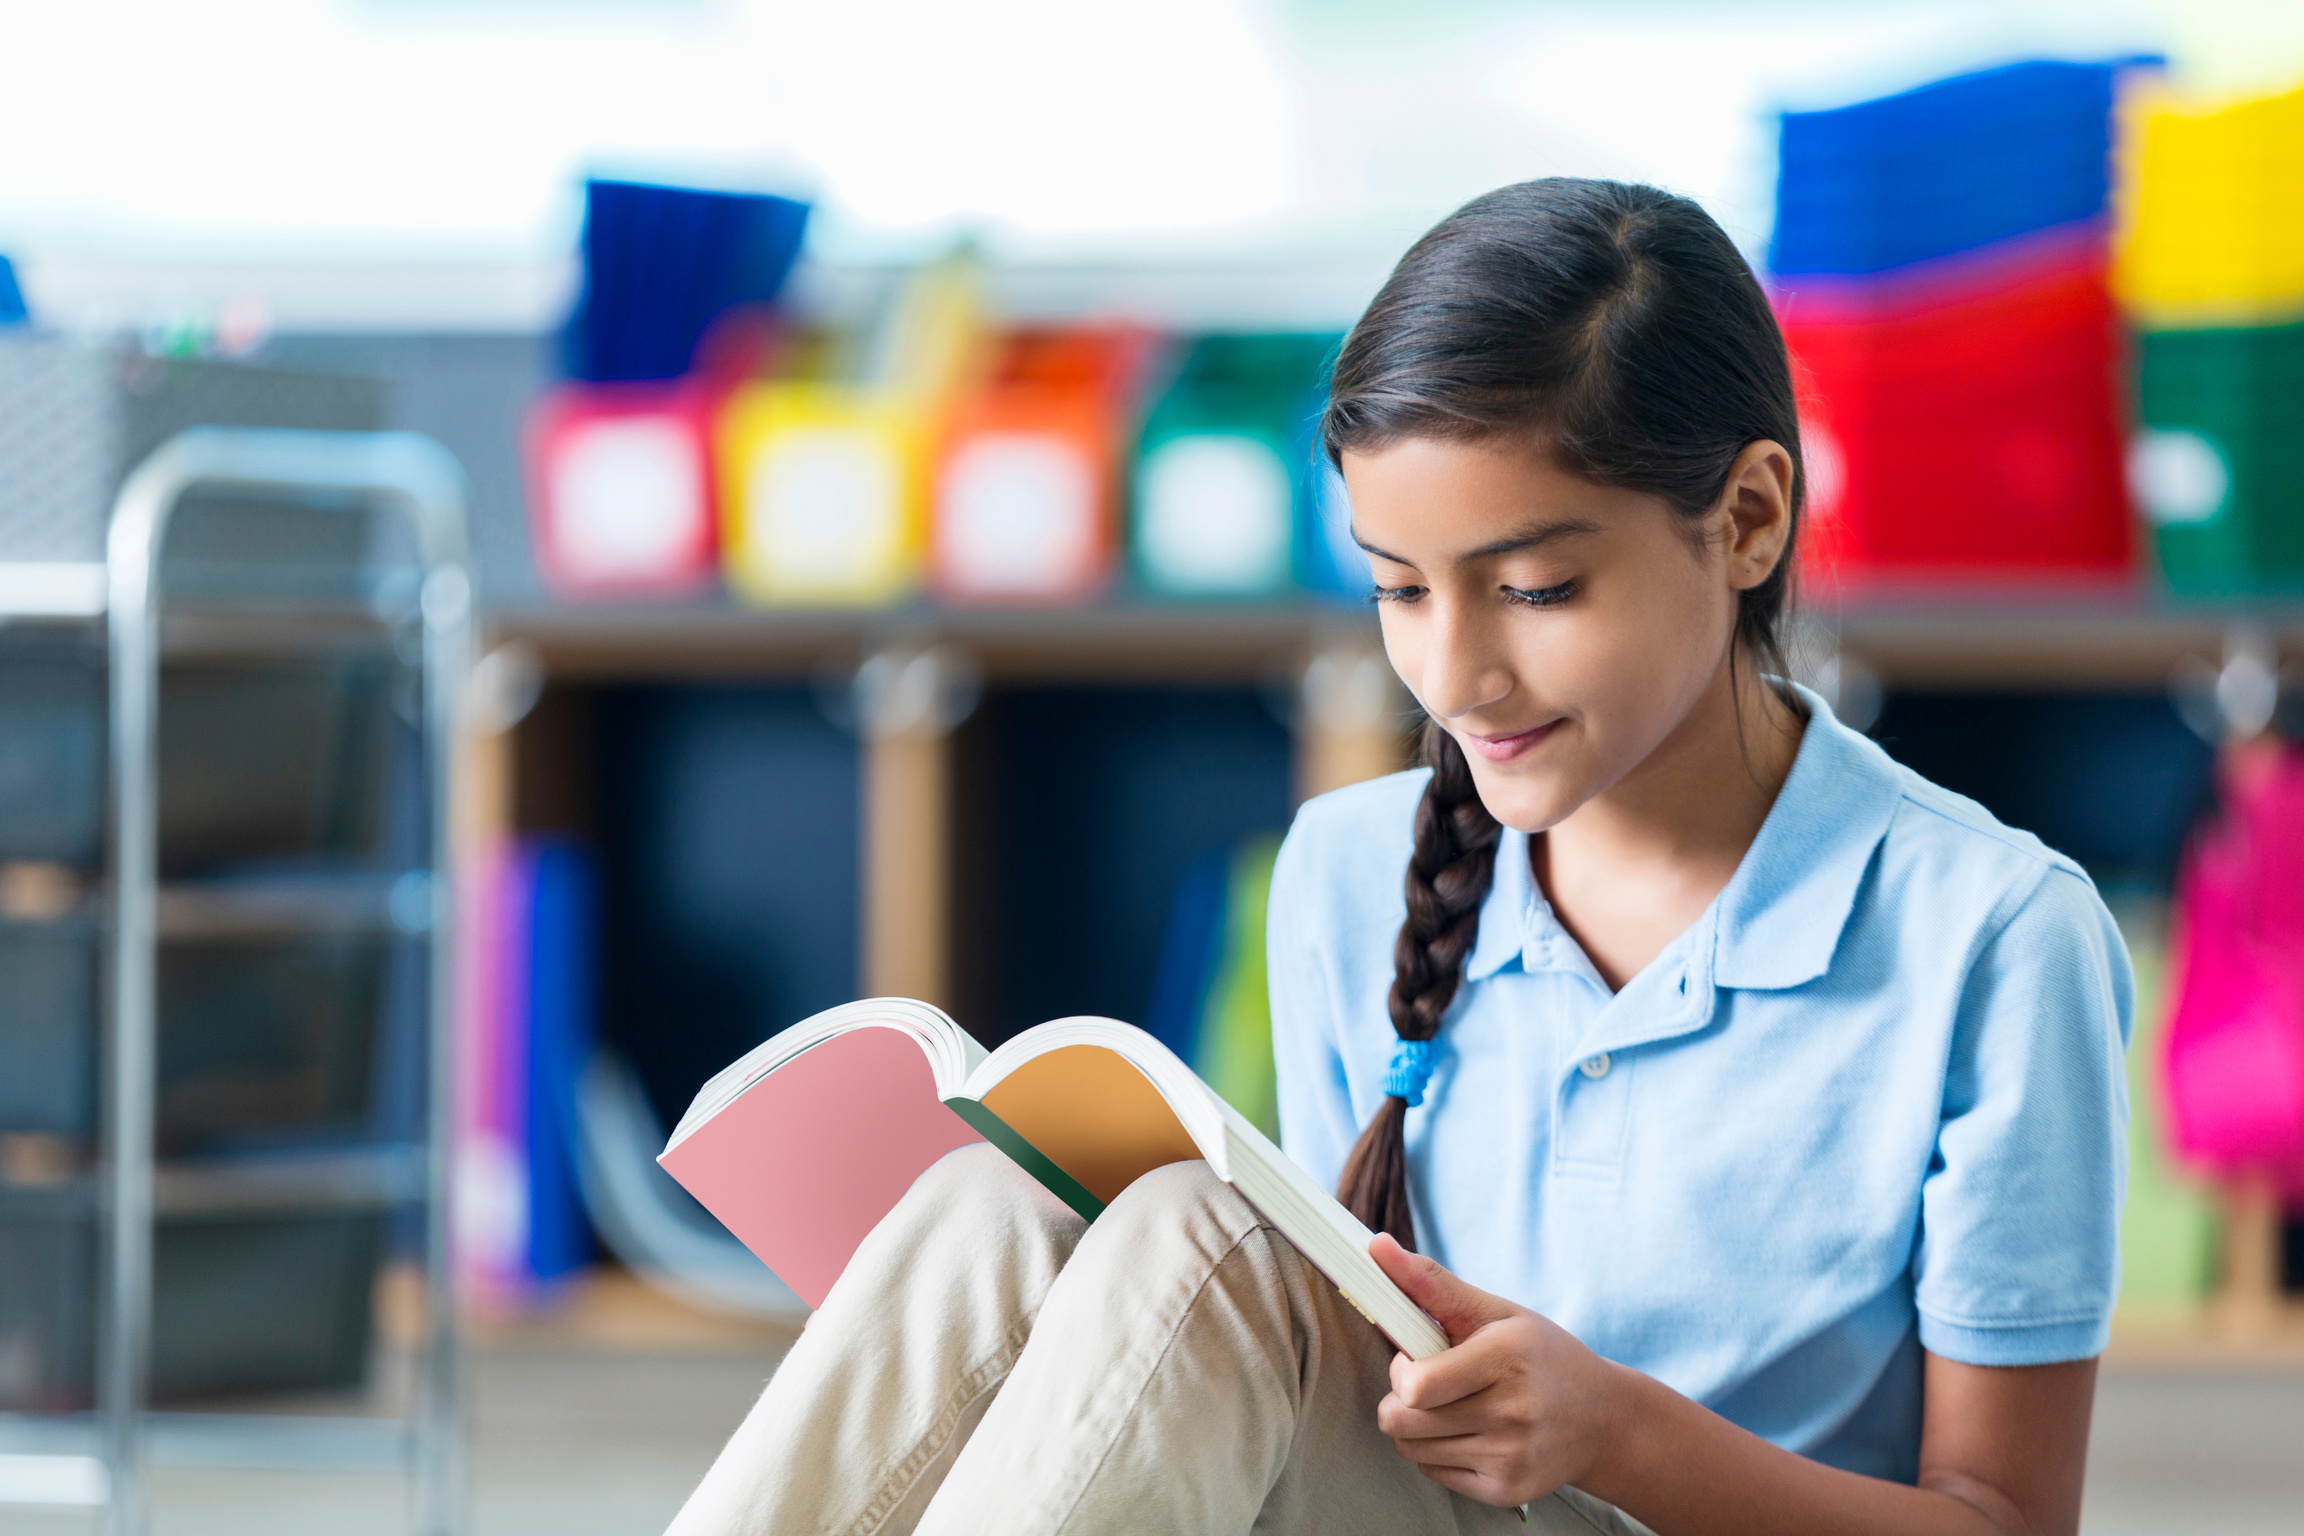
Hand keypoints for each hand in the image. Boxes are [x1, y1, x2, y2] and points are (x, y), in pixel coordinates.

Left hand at [1370, 1233, 1629, 1509]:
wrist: (1604, 1420)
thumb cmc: (1541, 1357)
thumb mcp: (1496, 1311)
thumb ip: (1432, 1282)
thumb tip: (1377, 1246)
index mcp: (1506, 1357)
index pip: (1417, 1385)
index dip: (1400, 1371)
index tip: (1414, 1359)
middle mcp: (1511, 1412)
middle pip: (1403, 1420)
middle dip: (1398, 1399)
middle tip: (1426, 1385)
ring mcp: (1510, 1456)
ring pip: (1410, 1448)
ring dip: (1413, 1426)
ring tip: (1447, 1407)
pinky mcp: (1505, 1490)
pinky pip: (1432, 1472)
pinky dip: (1435, 1452)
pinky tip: (1466, 1432)